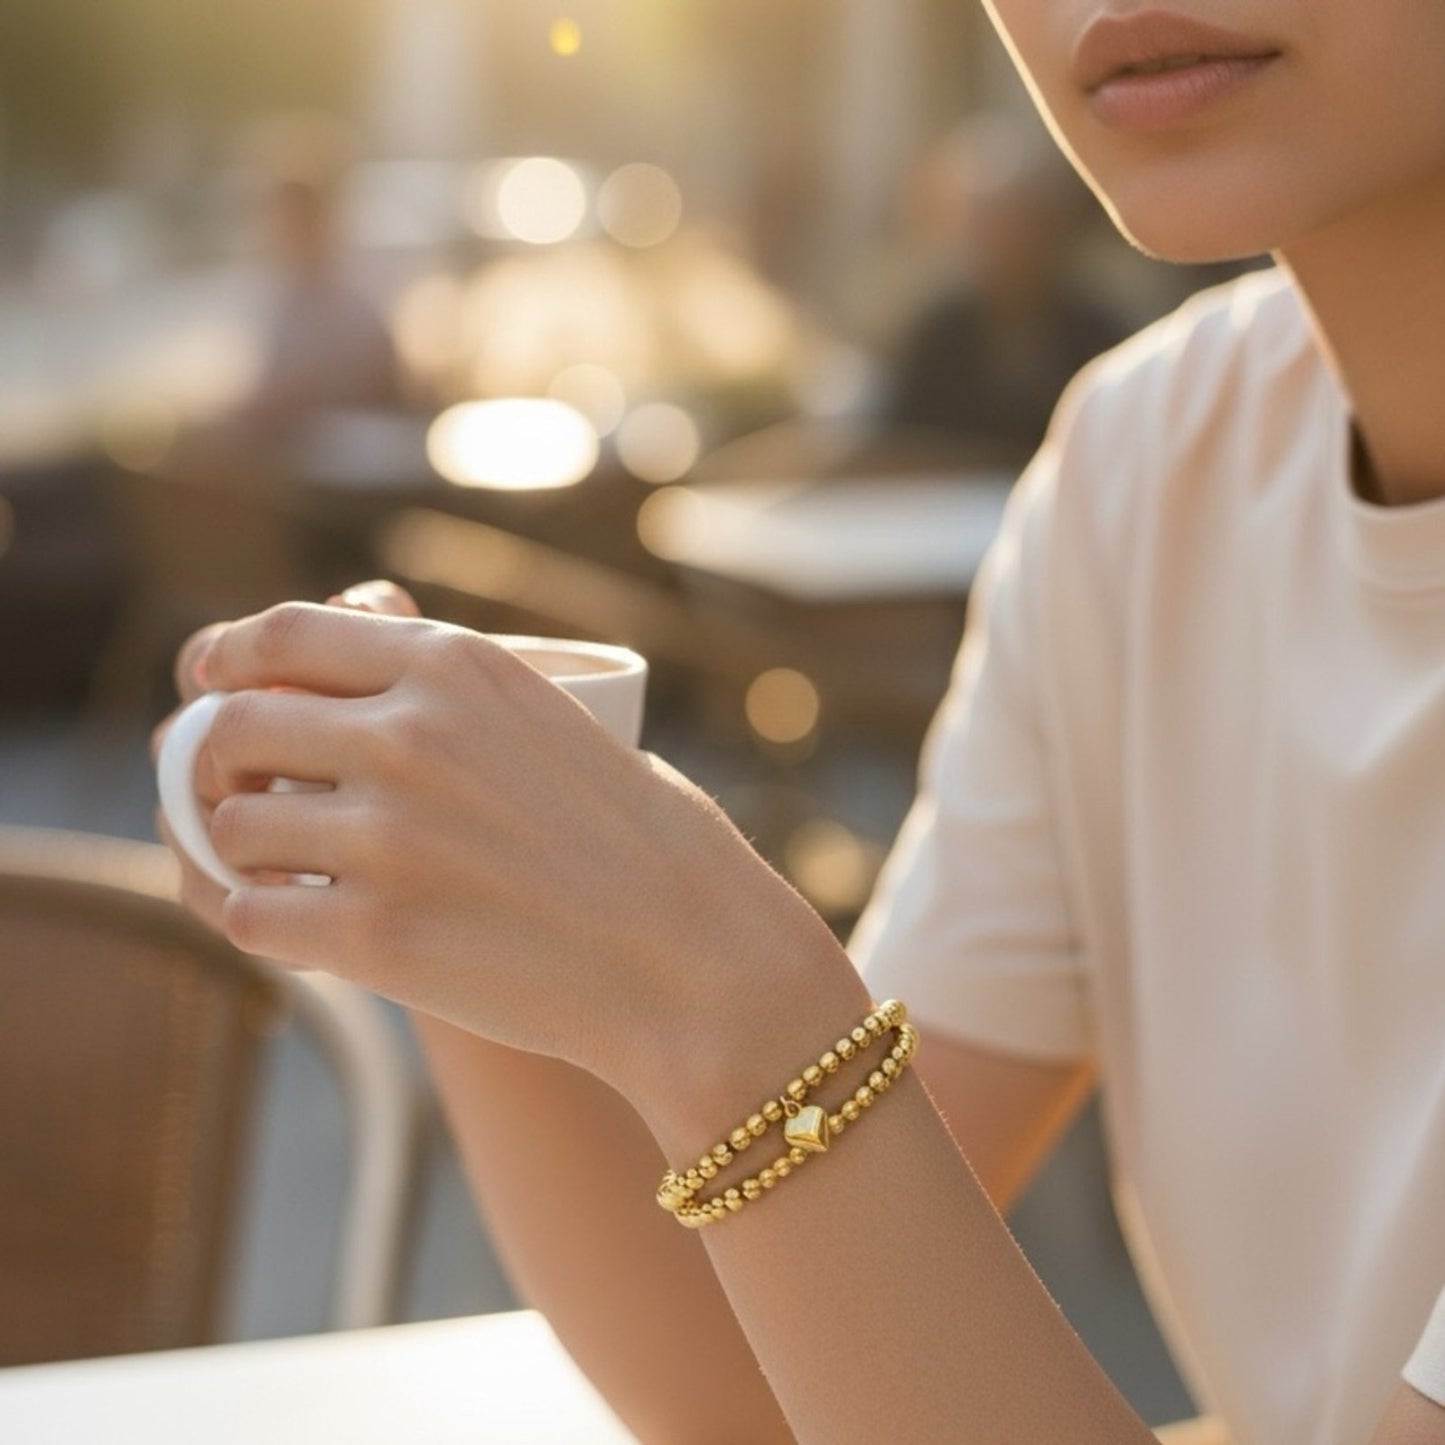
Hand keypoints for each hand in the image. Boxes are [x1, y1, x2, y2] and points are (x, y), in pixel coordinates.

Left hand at [158, 590, 835, 1098]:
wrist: (695, 958)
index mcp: (458, 667)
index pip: (289, 632)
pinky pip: (251, 917)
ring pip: (233, 827)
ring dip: (236, 847)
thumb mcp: (555, 719)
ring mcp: (387, 836)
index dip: (227, 651)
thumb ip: (455, 695)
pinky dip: (252, 919)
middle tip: (230, 788)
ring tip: (270, 865)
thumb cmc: (646, 842)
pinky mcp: (375, 936)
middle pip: (237, 726)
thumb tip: (353, 680)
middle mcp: (408, 736)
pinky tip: (283, 923)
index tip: (206, 675)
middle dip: (213, 758)